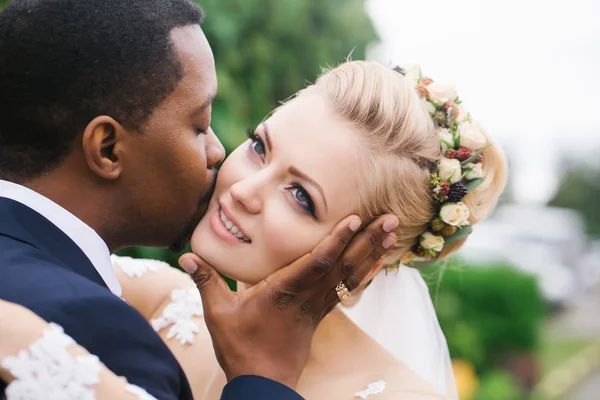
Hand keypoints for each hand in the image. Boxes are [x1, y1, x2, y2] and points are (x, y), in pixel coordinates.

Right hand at [179, 214, 397, 388]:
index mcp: (284, 292)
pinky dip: (365, 272)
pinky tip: (377, 261)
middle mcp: (307, 297)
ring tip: (392, 233)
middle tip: (392, 219)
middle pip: (343, 266)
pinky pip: (348, 290)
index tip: (356, 219)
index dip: (337, 240)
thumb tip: (187, 255)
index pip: (316, 263)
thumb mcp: (217, 314)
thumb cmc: (240, 347)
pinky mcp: (320, 314)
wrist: (262, 382)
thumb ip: (206, 281)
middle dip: (368, 241)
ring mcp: (317, 307)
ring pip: (350, 276)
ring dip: (371, 253)